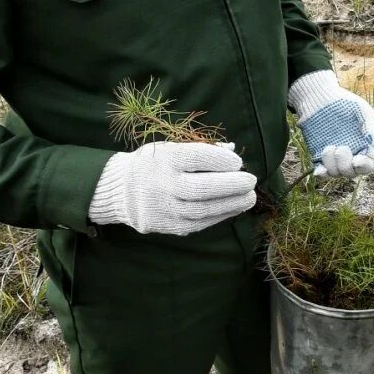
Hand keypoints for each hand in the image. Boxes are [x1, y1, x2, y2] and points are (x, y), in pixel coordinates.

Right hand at [87, 141, 256, 235]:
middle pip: (202, 187)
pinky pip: (199, 223)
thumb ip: (200, 150)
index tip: (237, 162)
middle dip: (232, 185)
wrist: (122, 190)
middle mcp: (163, 184)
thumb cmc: (155, 164)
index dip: (221, 160)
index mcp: (165, 159)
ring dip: (231, 204)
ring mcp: (165, 208)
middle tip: (251, 181)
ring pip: (203, 209)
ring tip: (249, 197)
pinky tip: (233, 208)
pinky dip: (219, 216)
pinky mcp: (169, 225)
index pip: (197, 158)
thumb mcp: (171, 148)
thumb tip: (230, 152)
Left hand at [288, 70, 373, 177]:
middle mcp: (350, 155)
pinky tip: (319, 169)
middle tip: (341, 148)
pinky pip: (322, 172)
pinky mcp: (319, 157)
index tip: (357, 160)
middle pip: (352, 173)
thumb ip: (370, 127)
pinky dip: (321, 173)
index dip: (364, 166)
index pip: (368, 165)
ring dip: (332, 164)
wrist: (321, 99)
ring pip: (336, 173)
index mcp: (364, 147)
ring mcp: (334, 158)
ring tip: (329, 147)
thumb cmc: (346, 103)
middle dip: (346, 166)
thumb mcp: (362, 111)